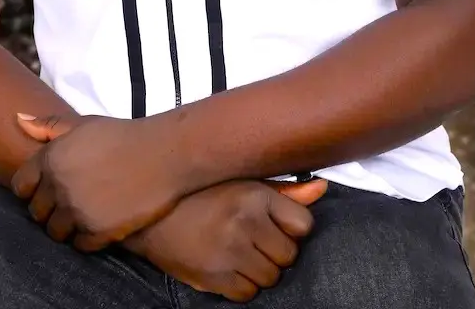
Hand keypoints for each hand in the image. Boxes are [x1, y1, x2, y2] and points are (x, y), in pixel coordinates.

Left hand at [12, 113, 182, 249]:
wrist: (164, 154)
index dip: (33, 189)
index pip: (21, 186)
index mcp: (52, 158)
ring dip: (68, 226)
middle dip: (50, 209)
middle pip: (37, 212)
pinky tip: (102, 222)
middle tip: (72, 201)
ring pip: (55, 232)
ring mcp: (76, 210)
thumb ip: (48, 126)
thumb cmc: (123, 136)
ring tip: (87, 213)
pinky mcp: (96, 231)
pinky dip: (88, 238)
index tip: (49, 188)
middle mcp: (58, 185)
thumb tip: (18, 119)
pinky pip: (79, 245)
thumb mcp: (85, 124)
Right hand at [127, 178, 326, 302]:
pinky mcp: (214, 277)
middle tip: (253, 237)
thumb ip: (284, 190)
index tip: (274, 222)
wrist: (152, 216)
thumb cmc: (201, 193)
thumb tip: (322, 189)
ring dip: (260, 268)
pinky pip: (248, 294)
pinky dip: (242, 284)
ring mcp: (229, 252)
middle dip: (275, 249)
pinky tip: (227, 265)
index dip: (290, 226)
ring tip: (239, 250)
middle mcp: (244, 222)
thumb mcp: (241, 181)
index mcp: (254, 194)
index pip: (303, 224)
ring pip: (271, 277)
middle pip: (288, 255)